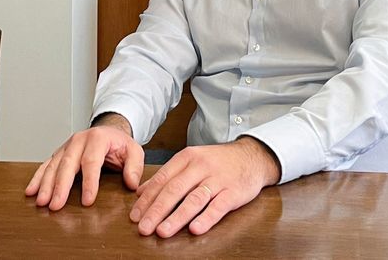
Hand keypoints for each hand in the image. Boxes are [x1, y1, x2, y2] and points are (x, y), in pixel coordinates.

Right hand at [24, 113, 143, 210]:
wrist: (109, 131)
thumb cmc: (120, 144)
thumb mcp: (134, 151)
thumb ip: (134, 167)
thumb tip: (132, 183)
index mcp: (98, 138)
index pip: (92, 161)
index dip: (90, 182)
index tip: (88, 201)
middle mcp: (79, 140)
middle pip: (68, 164)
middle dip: (61, 186)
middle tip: (56, 205)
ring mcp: (67, 146)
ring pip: (53, 165)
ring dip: (46, 184)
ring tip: (42, 201)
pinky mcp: (59, 153)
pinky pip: (46, 165)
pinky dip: (38, 178)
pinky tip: (31, 191)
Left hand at [131, 136, 280, 237]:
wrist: (252, 156)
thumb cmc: (219, 161)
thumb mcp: (192, 161)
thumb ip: (167, 175)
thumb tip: (140, 192)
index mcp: (188, 158)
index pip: (163, 179)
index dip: (147, 199)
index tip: (135, 216)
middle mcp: (201, 167)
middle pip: (175, 190)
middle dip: (156, 211)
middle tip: (144, 228)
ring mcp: (218, 179)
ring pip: (194, 199)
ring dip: (177, 217)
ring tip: (163, 231)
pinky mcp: (234, 192)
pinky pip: (218, 206)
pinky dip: (206, 218)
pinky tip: (195, 229)